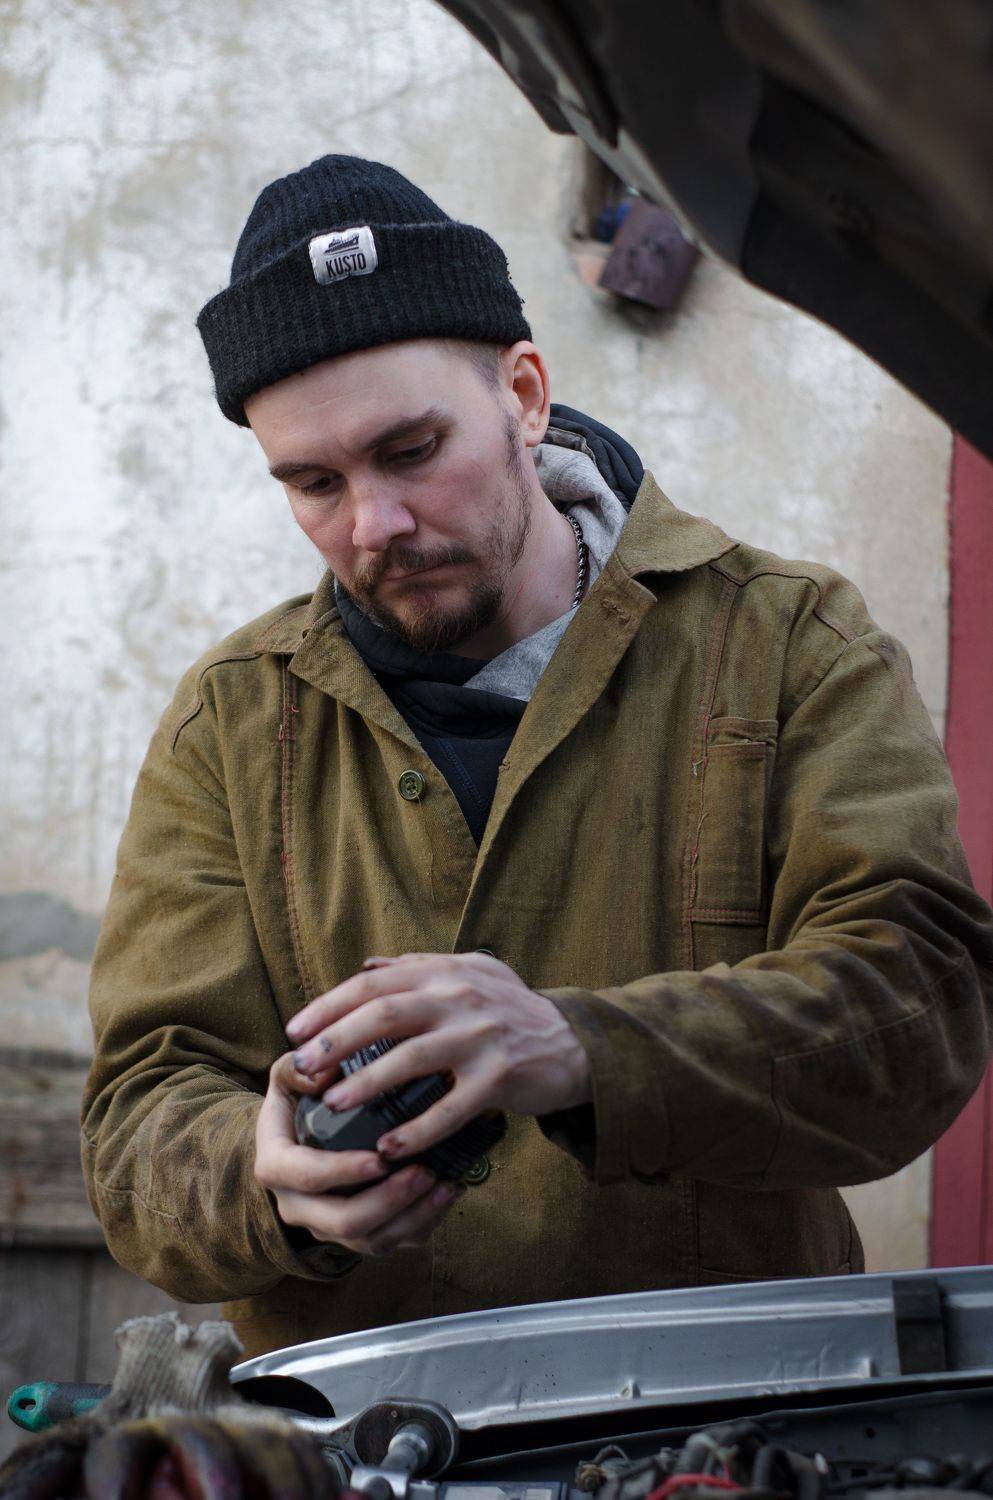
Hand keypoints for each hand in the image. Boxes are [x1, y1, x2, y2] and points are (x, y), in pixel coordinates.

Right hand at [254, 1051, 464, 1255]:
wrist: (295, 1142)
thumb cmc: (296, 1104)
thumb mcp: (286, 1080)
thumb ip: (298, 1071)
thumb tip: (326, 1071)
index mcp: (276, 1168)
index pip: (309, 1176)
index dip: (344, 1171)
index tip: (381, 1158)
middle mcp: (298, 1206)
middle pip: (344, 1221)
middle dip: (389, 1200)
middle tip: (424, 1172)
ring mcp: (328, 1226)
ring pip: (372, 1241)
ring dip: (413, 1216)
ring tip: (444, 1184)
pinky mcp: (356, 1235)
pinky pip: (392, 1243)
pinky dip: (424, 1223)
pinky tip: (447, 1194)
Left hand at [283, 951, 592, 1161]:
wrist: (573, 1042)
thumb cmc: (510, 1010)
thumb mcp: (470, 973)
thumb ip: (418, 969)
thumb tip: (368, 965)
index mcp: (443, 973)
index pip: (374, 983)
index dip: (329, 1005)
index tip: (295, 1031)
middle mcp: (458, 999)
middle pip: (384, 1014)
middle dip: (336, 1040)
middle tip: (304, 1067)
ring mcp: (479, 1038)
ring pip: (411, 1059)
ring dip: (366, 1082)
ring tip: (334, 1104)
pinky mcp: (499, 1078)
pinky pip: (450, 1109)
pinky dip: (416, 1130)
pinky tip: (389, 1148)